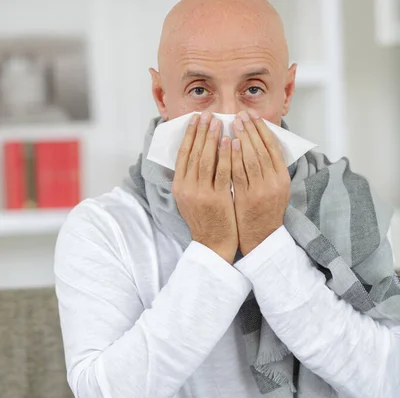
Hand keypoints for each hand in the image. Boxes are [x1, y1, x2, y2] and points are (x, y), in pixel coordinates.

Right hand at [172, 112, 237, 263]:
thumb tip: (196, 152)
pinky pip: (223, 172)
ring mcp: (202, 194)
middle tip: (208, 114)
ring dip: (212, 138)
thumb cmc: (205, 220)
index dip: (189, 135)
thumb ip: (190, 179)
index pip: (182, 155)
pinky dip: (226, 155)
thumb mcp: (190, 199)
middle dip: (201, 131)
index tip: (195, 119)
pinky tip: (230, 141)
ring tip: (219, 121)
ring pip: (206, 159)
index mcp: (179, 187)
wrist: (213, 244)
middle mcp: (187, 188)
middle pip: (193, 153)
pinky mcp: (218, 198)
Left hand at [232, 110, 290, 255]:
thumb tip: (259, 144)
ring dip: (242, 138)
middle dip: (251, 129)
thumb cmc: (264, 212)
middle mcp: (274, 183)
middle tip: (241, 114)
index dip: (263, 129)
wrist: (260, 239)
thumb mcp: (274, 190)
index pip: (273, 147)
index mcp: (283, 178)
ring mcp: (261, 190)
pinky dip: (235, 156)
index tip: (253, 116)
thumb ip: (269, 170)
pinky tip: (229, 143)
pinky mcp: (247, 198)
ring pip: (252, 158)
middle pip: (262, 149)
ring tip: (234, 123)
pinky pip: (239, 173)